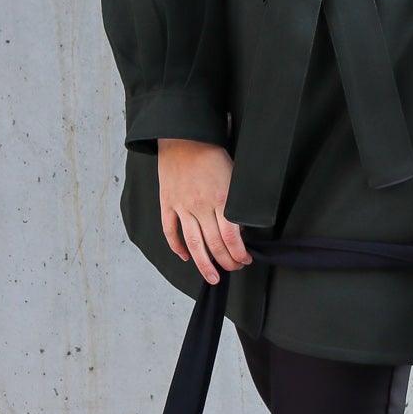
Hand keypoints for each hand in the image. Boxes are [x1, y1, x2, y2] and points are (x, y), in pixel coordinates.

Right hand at [156, 140, 251, 285]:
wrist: (184, 135)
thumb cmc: (212, 151)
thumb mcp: (234, 174)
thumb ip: (237, 201)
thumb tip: (243, 226)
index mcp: (221, 199)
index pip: (231, 238)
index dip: (239, 254)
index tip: (245, 260)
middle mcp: (200, 206)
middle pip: (214, 244)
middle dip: (226, 262)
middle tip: (233, 269)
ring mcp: (182, 206)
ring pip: (193, 243)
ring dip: (204, 264)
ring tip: (212, 277)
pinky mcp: (167, 203)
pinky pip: (170, 231)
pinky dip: (177, 247)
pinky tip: (186, 257)